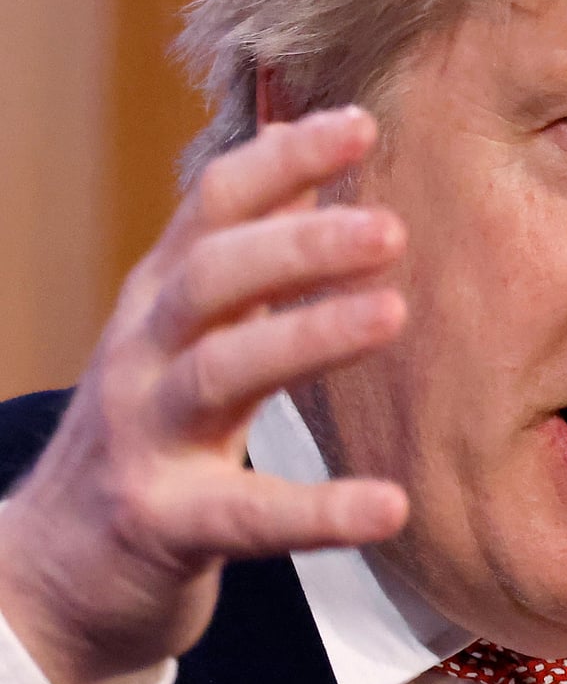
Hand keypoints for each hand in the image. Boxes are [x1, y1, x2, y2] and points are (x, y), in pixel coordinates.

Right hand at [0, 107, 408, 683]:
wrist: (57, 559)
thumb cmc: (151, 424)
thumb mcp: (186, 326)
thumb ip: (246, 250)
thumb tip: (303, 159)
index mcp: (164, 296)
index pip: (215, 204)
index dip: (282, 159)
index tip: (361, 125)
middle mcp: (146, 350)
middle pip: (213, 275)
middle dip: (298, 243)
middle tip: (390, 227)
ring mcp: (145, 435)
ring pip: (221, 372)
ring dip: (307, 338)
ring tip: (391, 314)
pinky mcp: (163, 522)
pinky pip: (247, 514)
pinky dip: (319, 511)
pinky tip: (390, 504)